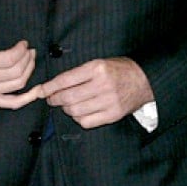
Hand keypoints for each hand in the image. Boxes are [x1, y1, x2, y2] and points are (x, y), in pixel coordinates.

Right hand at [0, 6, 37, 108]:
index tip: (24, 44)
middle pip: (17, 71)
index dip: (21, 50)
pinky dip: (27, 98)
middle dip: (28, 59)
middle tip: (30, 51)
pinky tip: (36, 90)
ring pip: (18, 84)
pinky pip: (12, 103)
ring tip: (30, 61)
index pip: (9, 58)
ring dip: (29, 71)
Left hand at [35, 57, 153, 128]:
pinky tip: (81, 112)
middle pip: (67, 98)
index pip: (65, 80)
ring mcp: (109, 101)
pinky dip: (78, 118)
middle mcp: (103, 85)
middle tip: (52, 99)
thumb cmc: (120, 70)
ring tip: (68, 105)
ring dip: (66, 109)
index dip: (49, 87)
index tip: (41, 91)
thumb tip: (53, 87)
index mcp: (98, 68)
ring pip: (74, 111)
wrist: (146, 80)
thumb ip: (79, 73)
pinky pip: (86, 122)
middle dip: (54, 99)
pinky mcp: (113, 114)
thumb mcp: (100, 63)